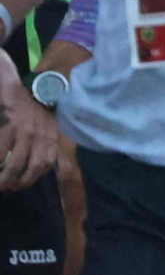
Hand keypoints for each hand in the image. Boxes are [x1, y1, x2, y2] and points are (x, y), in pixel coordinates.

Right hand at [0, 54, 57, 190]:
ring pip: (15, 162)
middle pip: (32, 166)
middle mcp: (41, 134)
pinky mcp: (11, 125)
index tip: (22, 184)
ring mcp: (26, 130)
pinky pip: (1, 151)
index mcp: (50, 134)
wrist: (16, 87)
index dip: (34, 177)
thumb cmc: (30, 108)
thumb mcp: (45, 124)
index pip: (47, 163)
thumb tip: (40, 167)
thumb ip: (44, 143)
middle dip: (19, 182)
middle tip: (8, 188)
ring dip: (5, 178)